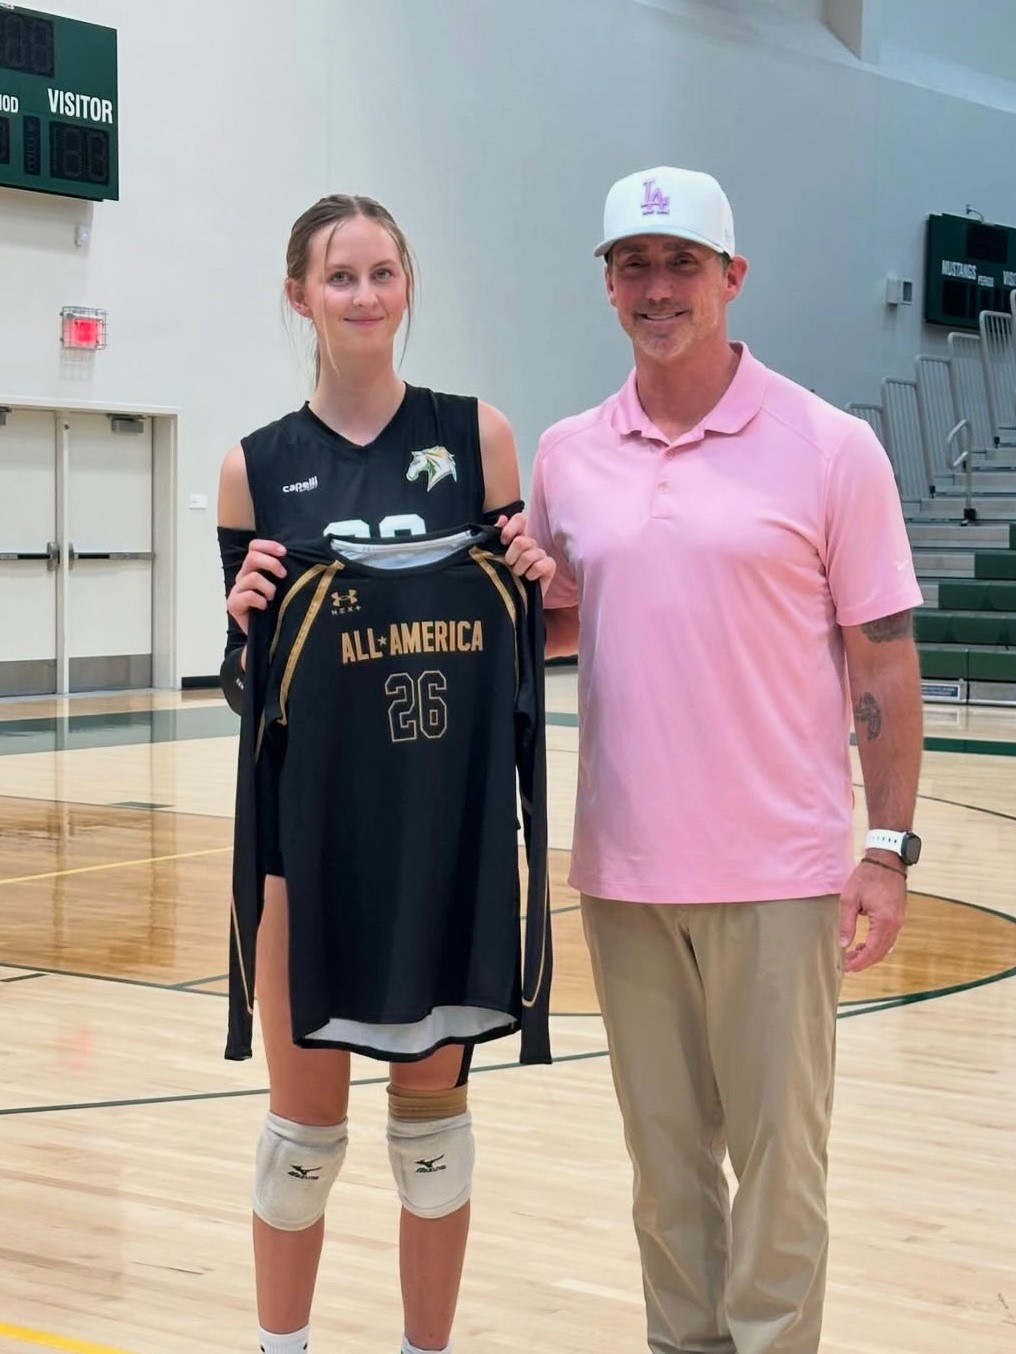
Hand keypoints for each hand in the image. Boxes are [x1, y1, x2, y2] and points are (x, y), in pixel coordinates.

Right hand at [227, 539, 286, 634]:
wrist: (267, 635)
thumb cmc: (276, 609)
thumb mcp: (283, 588)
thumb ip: (284, 574)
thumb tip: (302, 560)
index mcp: (254, 568)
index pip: (254, 547)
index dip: (268, 545)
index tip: (284, 552)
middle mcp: (243, 576)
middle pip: (252, 557)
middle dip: (271, 563)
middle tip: (283, 575)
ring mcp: (237, 590)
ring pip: (252, 577)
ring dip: (268, 587)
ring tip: (273, 598)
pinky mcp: (233, 604)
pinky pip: (247, 596)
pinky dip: (259, 600)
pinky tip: (265, 607)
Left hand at [497, 513, 555, 594]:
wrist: (512, 601)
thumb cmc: (504, 578)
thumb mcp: (495, 557)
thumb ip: (496, 537)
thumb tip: (502, 518)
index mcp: (517, 538)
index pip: (520, 519)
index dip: (511, 528)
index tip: (503, 542)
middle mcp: (530, 544)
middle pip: (522, 540)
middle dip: (511, 555)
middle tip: (509, 565)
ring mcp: (541, 555)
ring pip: (531, 554)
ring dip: (520, 567)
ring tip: (517, 575)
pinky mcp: (550, 566)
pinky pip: (542, 565)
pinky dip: (532, 573)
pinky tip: (529, 579)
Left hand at [839, 857, 906, 972]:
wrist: (887, 861)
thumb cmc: (867, 876)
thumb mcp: (850, 898)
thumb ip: (846, 923)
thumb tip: (843, 945)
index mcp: (884, 921)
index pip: (872, 950)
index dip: (859, 962)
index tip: (846, 967)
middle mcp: (895, 924)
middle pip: (881, 953)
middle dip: (864, 962)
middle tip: (847, 965)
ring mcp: (899, 921)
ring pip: (886, 947)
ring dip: (870, 954)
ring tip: (852, 956)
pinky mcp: (898, 917)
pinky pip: (889, 938)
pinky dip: (877, 945)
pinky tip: (864, 945)